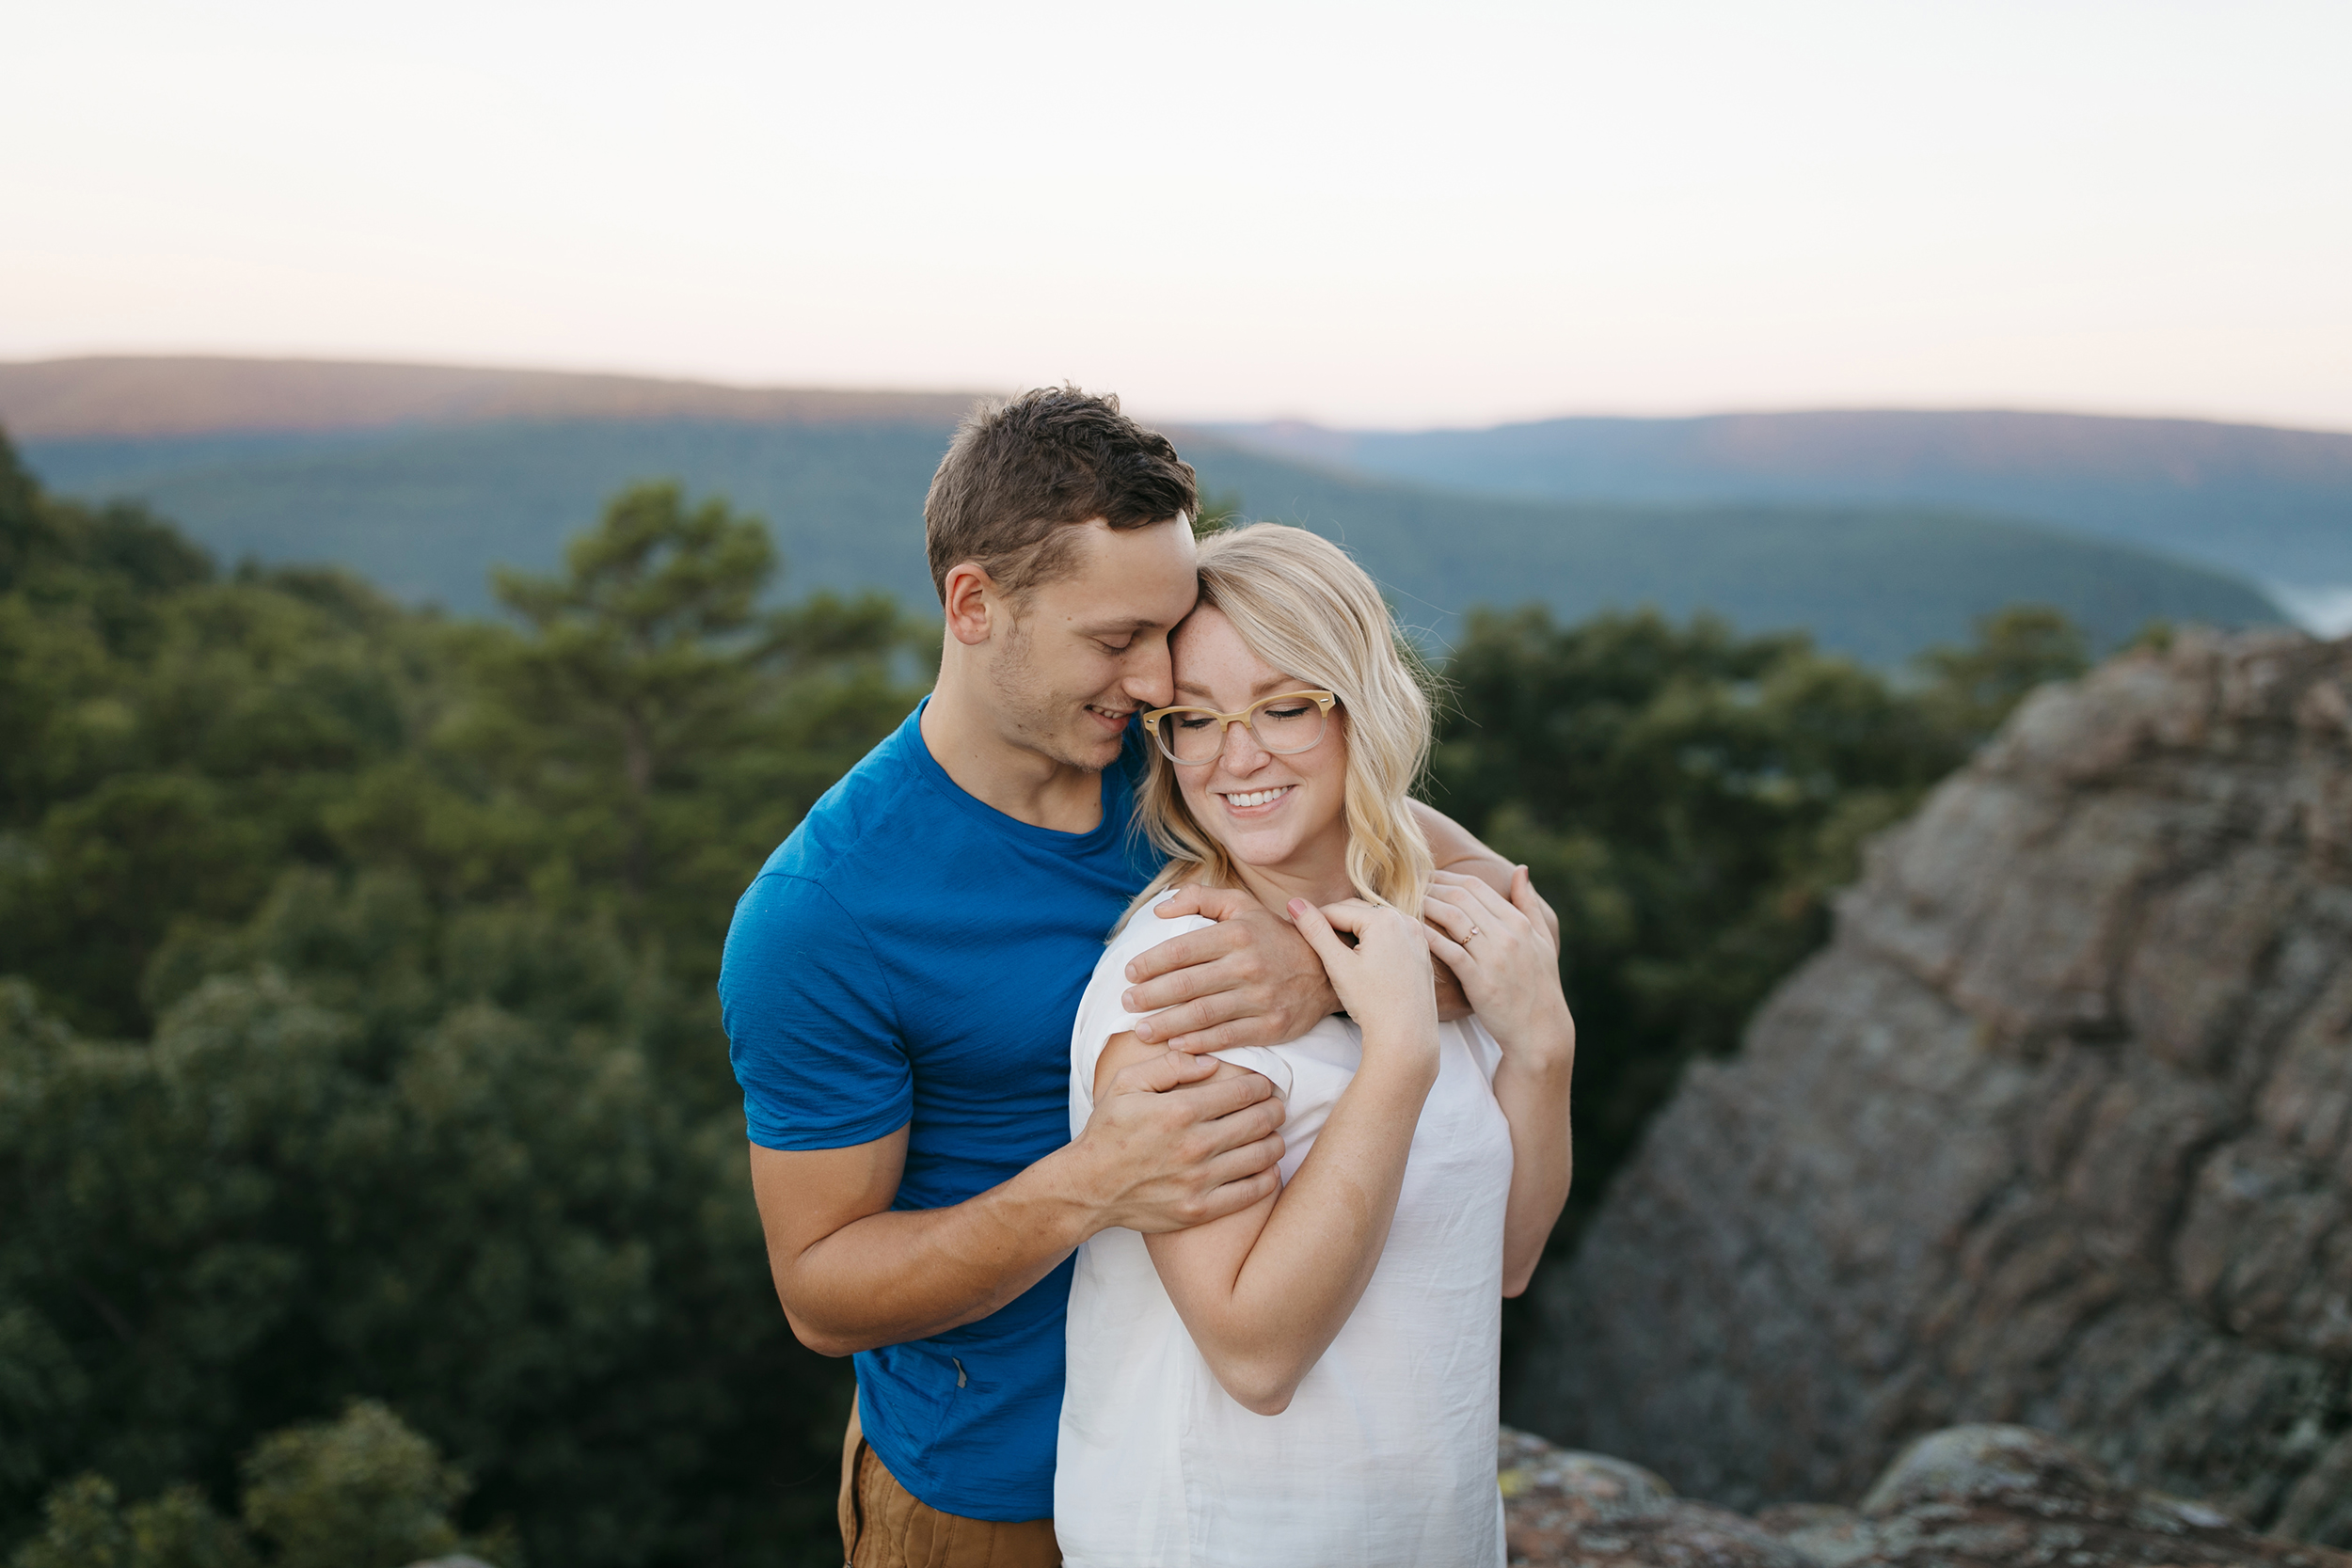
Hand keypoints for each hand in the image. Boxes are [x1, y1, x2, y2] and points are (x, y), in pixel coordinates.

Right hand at [1068, 1046, 1287, 1233]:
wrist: (1088, 1187)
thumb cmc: (1108, 1131)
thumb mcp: (1126, 1083)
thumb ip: (1170, 1065)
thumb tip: (1211, 1063)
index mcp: (1180, 1110)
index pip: (1244, 1091)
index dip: (1263, 1085)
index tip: (1265, 1086)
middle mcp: (1195, 1145)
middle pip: (1261, 1121)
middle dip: (1275, 1109)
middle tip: (1276, 1107)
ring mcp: (1199, 1180)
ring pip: (1263, 1155)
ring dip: (1275, 1141)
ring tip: (1272, 1135)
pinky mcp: (1200, 1209)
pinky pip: (1252, 1192)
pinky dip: (1268, 1177)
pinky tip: (1266, 1167)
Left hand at [1122, 886, 1341, 1051]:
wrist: (1326, 969)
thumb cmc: (1273, 935)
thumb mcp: (1242, 905)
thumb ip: (1200, 898)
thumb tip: (1160, 910)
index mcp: (1236, 933)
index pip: (1181, 949)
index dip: (1149, 963)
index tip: (1129, 973)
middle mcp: (1247, 965)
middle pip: (1185, 985)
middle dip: (1149, 996)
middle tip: (1126, 1003)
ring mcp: (1259, 999)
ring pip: (1201, 1015)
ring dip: (1165, 1024)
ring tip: (1141, 1030)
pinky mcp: (1270, 1026)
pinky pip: (1226, 1038)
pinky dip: (1197, 1043)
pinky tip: (1175, 1045)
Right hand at [1288, 897, 1439, 1067]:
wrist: (1406, 1035)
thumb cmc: (1372, 1002)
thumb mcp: (1338, 964)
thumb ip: (1315, 930)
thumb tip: (1294, 902)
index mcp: (1383, 919)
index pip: (1337, 910)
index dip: (1313, 920)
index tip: (1296, 931)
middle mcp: (1404, 920)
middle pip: (1358, 912)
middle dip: (1335, 923)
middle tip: (1313, 941)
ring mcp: (1416, 935)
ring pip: (1375, 924)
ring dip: (1355, 931)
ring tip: (1336, 951)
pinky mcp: (1422, 951)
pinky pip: (1392, 936)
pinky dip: (1375, 941)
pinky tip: (1363, 961)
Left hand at [1419, 868, 1575, 1064]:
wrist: (1540, 1031)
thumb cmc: (1539, 985)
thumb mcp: (1543, 941)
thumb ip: (1529, 904)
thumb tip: (1521, 870)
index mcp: (1519, 923)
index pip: (1475, 887)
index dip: (1445, 878)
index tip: (1425, 877)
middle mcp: (1508, 935)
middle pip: (1460, 898)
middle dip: (1429, 887)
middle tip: (1405, 885)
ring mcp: (1495, 957)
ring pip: (1452, 919)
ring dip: (1424, 906)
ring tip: (1402, 903)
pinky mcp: (1481, 981)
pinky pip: (1449, 951)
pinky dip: (1429, 937)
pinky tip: (1410, 931)